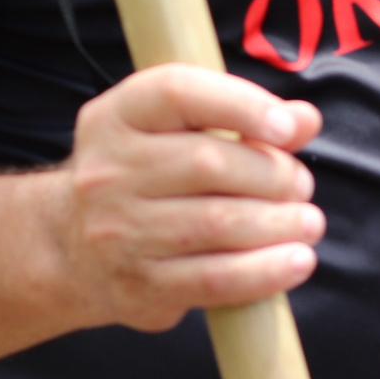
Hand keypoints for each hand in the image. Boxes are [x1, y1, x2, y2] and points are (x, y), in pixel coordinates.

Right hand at [55, 64, 325, 331]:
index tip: (288, 128)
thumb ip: (242, 117)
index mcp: (118, 116)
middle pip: (207, 164)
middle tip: (301, 186)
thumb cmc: (145, 177)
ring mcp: (118, 231)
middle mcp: (108, 170)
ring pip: (215, 225)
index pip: (177, 92)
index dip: (241, 105)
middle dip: (272, 175)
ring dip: (278, 225)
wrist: (72, 250)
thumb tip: (305, 120)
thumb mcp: (177, 131)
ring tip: (307, 223)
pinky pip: (214, 279)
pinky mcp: (139, 285)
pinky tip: (296, 262)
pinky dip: (264, 272)